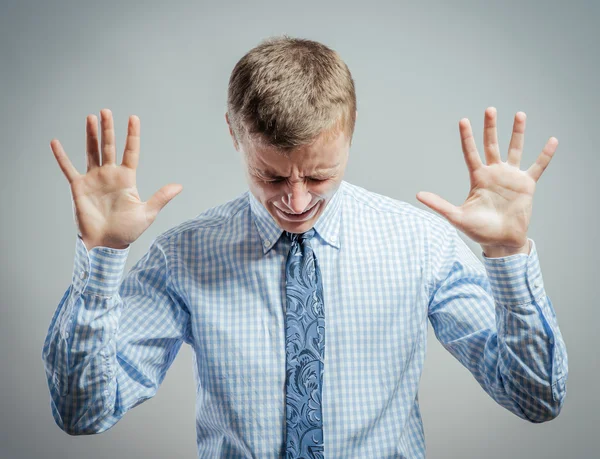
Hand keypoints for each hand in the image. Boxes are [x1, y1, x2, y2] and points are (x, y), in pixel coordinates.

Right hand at [51, 109, 182, 250]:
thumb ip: (161, 197)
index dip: (132, 135)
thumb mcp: (147, 213)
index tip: (133, 117)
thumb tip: (179, 186)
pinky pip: (68, 168)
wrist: (107, 244)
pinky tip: (55, 142)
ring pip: (92, 152)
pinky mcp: (79, 187)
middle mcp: (110, 175)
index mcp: (127, 179)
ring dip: (91, 135)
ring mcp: (94, 179)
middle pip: (109, 147)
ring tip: (90, 117)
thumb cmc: (127, 231)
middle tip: (106, 111)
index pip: (130, 152)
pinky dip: (61, 156)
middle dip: (108, 129)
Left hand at [416, 107, 557, 256]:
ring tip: (520, 114)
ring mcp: (511, 177)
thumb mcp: (456, 216)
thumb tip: (418, 195)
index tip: (463, 120)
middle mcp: (494, 173)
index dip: (467, 137)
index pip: (470, 153)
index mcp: (478, 178)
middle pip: (491, 145)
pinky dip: (545, 155)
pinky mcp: (526, 185)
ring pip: (515, 149)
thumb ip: (439, 204)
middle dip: (490, 127)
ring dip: (517, 133)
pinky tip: (552, 140)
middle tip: (489, 109)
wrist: (501, 242)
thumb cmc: (478, 231)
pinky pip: (538, 166)